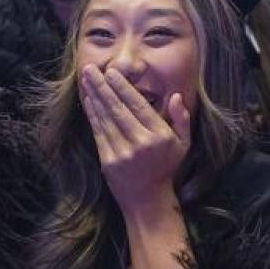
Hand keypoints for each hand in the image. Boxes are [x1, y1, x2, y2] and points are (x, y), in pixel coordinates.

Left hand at [80, 65, 190, 214]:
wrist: (148, 200)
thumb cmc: (165, 167)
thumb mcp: (183, 144)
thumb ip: (182, 119)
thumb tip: (175, 96)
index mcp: (160, 136)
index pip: (138, 105)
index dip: (123, 87)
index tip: (112, 72)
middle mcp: (141, 143)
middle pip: (118, 109)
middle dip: (103, 86)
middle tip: (91, 69)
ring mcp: (123, 153)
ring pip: (106, 119)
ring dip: (94, 96)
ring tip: (86, 79)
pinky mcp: (108, 162)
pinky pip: (98, 133)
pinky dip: (92, 115)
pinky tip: (88, 100)